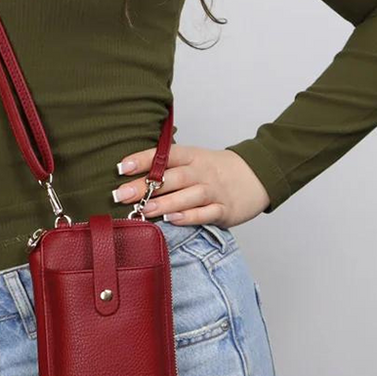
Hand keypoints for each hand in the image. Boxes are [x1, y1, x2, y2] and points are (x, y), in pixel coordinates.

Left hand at [112, 145, 268, 227]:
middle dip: (146, 186)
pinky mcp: (225, 210)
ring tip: (144, 210)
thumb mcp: (193, 160)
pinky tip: (173, 220)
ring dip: (165, 203)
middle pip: (173, 177)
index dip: (143, 160)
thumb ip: (167, 167)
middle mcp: (202, 172)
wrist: (256, 176)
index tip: (121, 167)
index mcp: (192, 156)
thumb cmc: (214, 170)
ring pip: (189, 196)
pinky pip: (206, 213)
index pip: (165, 155)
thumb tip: (129, 176)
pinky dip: (189, 217)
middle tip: (122, 194)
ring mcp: (214, 191)